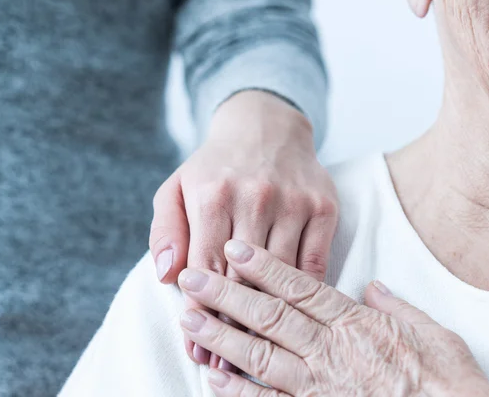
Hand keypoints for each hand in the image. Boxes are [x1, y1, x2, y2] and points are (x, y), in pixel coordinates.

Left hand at [148, 90, 338, 368]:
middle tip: (225, 362)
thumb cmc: (216, 165)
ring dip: (269, 318)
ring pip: (280, 276)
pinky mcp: (323, 206)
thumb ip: (165, 230)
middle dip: (231, 325)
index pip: (203, 268)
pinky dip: (304, 295)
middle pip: (242, 278)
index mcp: (213, 194)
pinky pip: (315, 263)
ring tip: (259, 351)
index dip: (200, 314)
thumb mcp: (177, 187)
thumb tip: (168, 276)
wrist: (266, 126)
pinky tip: (295, 317)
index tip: (196, 349)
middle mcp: (255, 196)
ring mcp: (293, 202)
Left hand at [177, 240, 488, 396]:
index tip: (234, 248)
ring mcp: (322, 387)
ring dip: (222, 337)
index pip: (300, 286)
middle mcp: (333, 351)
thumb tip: (371, 285)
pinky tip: (214, 380)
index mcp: (356, 323)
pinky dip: (240, 394)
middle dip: (228, 295)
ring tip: (191, 320)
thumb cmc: (450, 382)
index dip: (263, 266)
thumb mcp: (432, 331)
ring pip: (262, 357)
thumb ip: (395, 304)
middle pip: (271, 316)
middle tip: (193, 279)